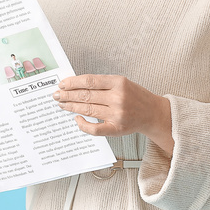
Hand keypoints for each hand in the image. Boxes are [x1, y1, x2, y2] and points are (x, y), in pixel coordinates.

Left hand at [53, 74, 173, 154]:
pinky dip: (83, 124)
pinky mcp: (116, 129)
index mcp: (119, 82)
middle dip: (68, 95)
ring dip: (72, 107)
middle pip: (86, 95)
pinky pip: (95, 128)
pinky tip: (76, 119)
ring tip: (62, 104)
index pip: (90, 81)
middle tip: (56, 95)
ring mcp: (117, 114)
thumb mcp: (122, 83)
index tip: (62, 84)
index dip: (73, 82)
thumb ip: (102, 84)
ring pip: (88, 110)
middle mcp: (118, 98)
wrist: (152, 113)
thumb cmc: (136, 96)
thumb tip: (76, 85)